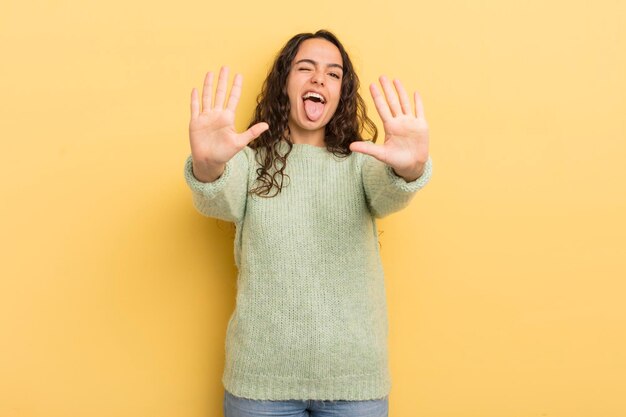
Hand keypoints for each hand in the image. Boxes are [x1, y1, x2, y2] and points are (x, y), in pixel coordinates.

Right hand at [189, 66, 268, 180]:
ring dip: (208, 85)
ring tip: (210, 73)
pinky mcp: (195, 122)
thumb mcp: (240, 142)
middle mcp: (217, 115)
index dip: (236, 87)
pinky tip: (195, 89)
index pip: (233, 98)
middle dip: (222, 81)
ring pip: (207, 97)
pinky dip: (194, 99)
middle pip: (220, 94)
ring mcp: (206, 117)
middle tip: (225, 67)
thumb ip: (252, 133)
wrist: (209, 162)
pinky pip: (195, 108)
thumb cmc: (224, 154)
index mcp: (227, 118)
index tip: (239, 75)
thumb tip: (267, 125)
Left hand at [349, 76, 429, 181]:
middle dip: (387, 89)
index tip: (371, 85)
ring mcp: (410, 122)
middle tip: (381, 76)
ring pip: (405, 103)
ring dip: (401, 92)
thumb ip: (367, 148)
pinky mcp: (421, 126)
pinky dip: (418, 102)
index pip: (382, 108)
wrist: (411, 166)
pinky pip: (420, 111)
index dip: (377, 97)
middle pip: (392, 102)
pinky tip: (415, 93)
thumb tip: (350, 146)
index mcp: (390, 126)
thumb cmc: (395, 160)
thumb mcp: (380, 154)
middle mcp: (399, 121)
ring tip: (395, 80)